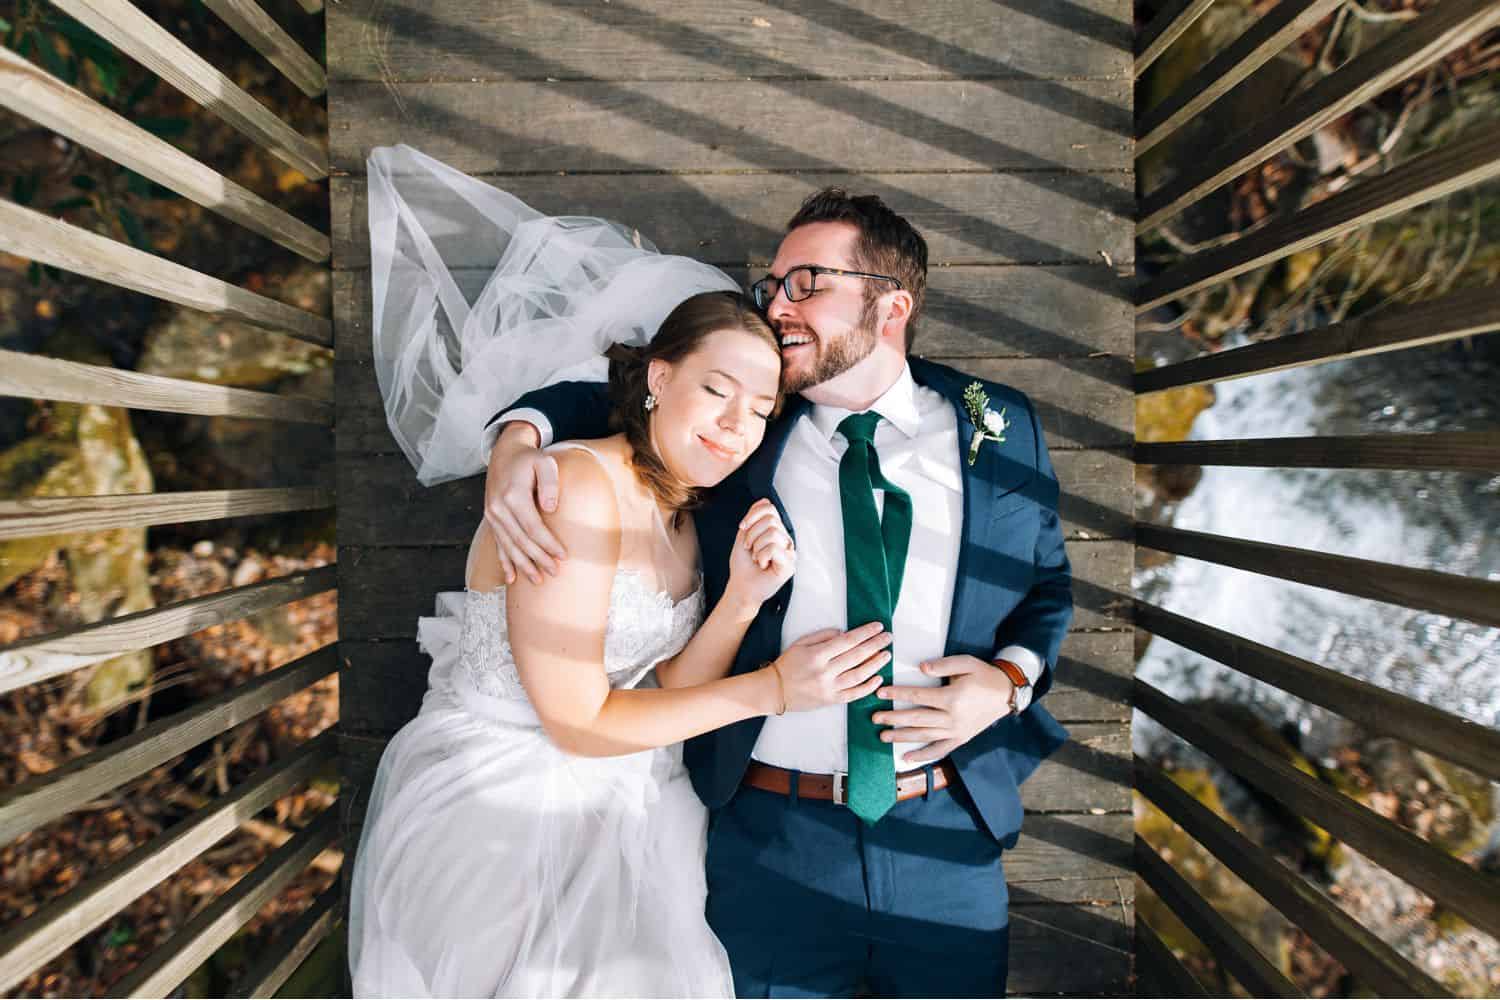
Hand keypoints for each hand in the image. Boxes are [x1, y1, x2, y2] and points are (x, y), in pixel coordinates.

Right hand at [483, 422, 565, 584]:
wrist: (504, 453)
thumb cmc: (529, 459)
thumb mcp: (544, 462)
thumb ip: (550, 483)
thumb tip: (550, 508)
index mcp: (513, 496)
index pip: (533, 527)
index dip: (548, 544)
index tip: (563, 556)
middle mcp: (499, 508)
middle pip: (521, 541)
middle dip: (538, 559)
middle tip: (555, 573)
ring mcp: (492, 515)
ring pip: (508, 546)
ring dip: (523, 565)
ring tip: (538, 580)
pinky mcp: (491, 519)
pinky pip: (497, 545)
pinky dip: (504, 562)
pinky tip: (511, 578)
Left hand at [724, 499, 794, 614]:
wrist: (741, 586)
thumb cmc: (743, 564)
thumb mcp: (744, 535)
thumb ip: (753, 518)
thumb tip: (764, 500)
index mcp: (775, 530)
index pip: (769, 507)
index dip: (753, 515)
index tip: (742, 528)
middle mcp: (785, 539)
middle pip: (770, 519)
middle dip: (752, 534)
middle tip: (749, 548)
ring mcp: (789, 552)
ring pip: (772, 533)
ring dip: (756, 547)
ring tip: (756, 558)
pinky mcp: (790, 565)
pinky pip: (774, 549)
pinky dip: (762, 557)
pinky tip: (763, 565)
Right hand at [770, 623, 891, 713]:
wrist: (774, 691)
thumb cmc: (787, 665)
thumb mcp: (800, 643)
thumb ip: (823, 636)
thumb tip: (844, 633)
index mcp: (817, 655)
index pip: (848, 641)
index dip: (865, 633)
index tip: (878, 626)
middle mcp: (825, 672)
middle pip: (857, 656)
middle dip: (875, 644)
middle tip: (888, 637)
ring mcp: (829, 688)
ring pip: (859, 675)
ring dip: (875, 664)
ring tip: (886, 655)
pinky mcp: (831, 701)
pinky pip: (854, 694)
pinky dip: (868, 687)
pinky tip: (878, 678)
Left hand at [874, 655, 1016, 765]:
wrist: (1006, 694)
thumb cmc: (984, 676)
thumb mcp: (966, 663)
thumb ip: (943, 665)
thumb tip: (921, 668)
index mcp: (952, 698)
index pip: (917, 696)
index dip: (897, 694)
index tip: (881, 693)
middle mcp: (952, 718)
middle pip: (916, 719)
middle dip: (893, 718)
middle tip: (875, 717)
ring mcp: (956, 731)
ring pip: (924, 736)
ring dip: (902, 737)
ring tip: (883, 736)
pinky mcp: (960, 739)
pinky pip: (939, 750)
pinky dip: (923, 756)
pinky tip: (907, 758)